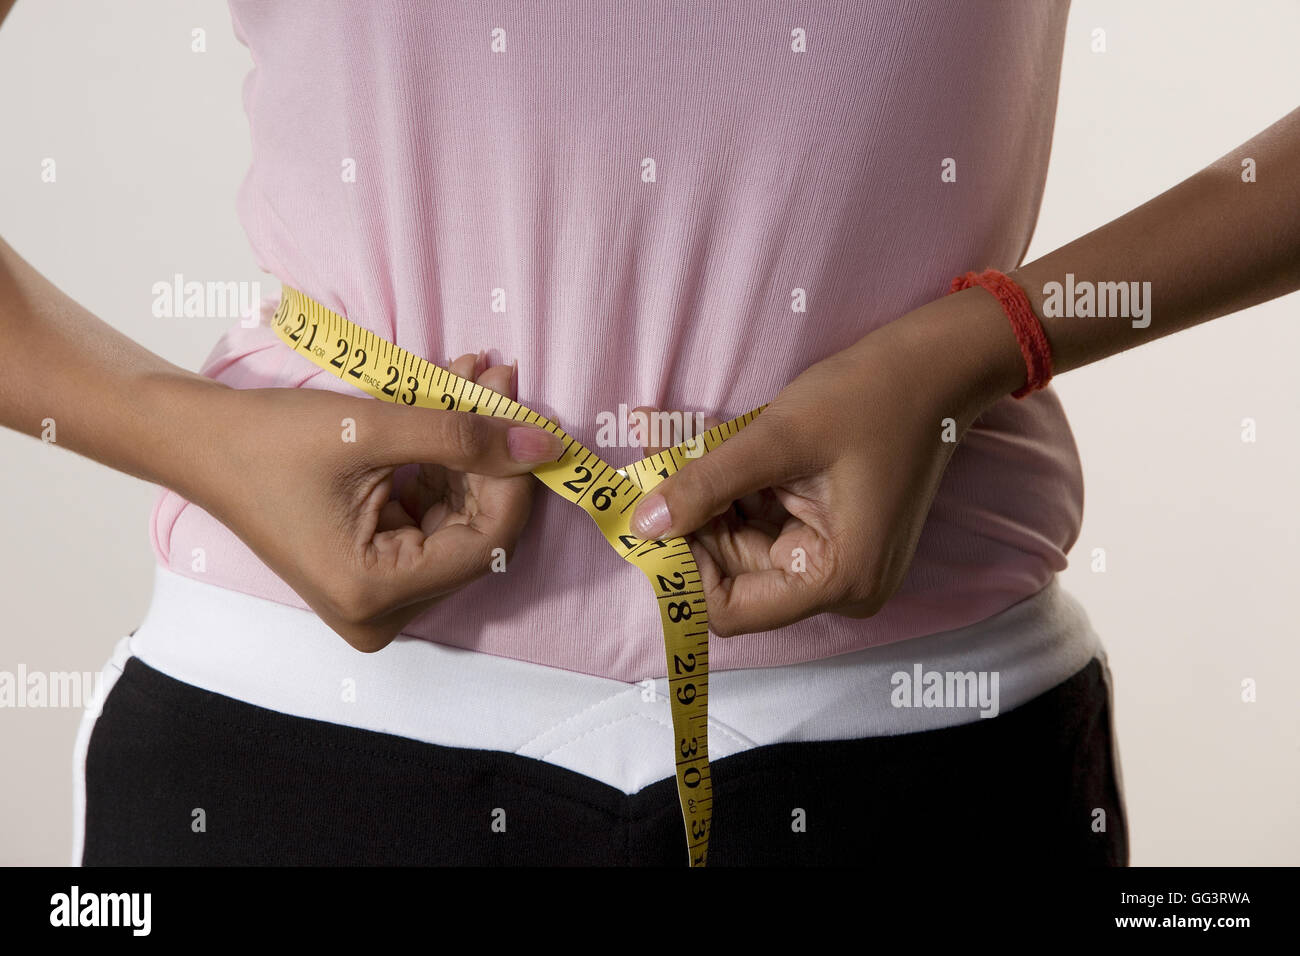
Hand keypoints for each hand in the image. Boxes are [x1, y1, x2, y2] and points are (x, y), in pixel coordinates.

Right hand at [189, 352, 562, 651]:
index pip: (488, 542)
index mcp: (375, 593)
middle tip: (498, 381)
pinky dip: (444, 463)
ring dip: (471, 449)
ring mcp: (379, 597)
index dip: (513, 476)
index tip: (523, 413)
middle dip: (492, 454)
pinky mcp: (376, 571)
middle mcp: (382, 613)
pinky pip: (433, 516)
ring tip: (473, 378)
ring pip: (460, 519)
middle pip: (477, 532)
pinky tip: (449, 405)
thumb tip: (544, 445)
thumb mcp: (373, 428)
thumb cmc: (269, 439)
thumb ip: (463, 436)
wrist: (199, 443)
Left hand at [627, 291, 1022, 636]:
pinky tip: (715, 455)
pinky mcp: (831, 537)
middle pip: (734, 579)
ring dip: (709, 505)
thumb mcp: (778, 438)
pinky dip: (735, 495)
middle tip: (656, 470)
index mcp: (839, 579)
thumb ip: (706, 485)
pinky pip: (764, 529)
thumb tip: (642, 526)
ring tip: (683, 450)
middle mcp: (841, 587)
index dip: (685, 570)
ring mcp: (838, 563)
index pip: (731, 611)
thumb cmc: (870, 396)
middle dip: (693, 526)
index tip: (653, 516)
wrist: (935, 366)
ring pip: (742, 551)